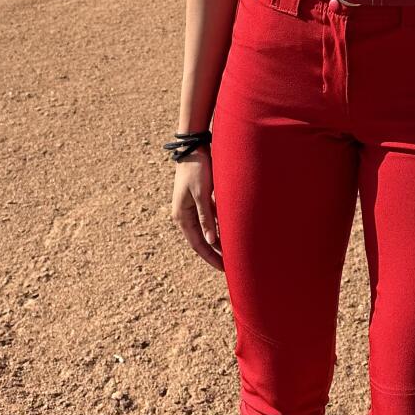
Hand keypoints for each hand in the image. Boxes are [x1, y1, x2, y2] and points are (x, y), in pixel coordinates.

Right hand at [170, 148, 224, 272]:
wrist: (194, 146)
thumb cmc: (197, 168)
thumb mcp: (202, 194)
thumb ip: (206, 218)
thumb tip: (211, 241)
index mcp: (182, 216)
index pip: (197, 244)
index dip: (211, 257)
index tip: (224, 268)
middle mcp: (185, 214)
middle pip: (201, 239)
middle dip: (214, 253)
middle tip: (230, 265)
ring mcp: (191, 206)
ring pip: (206, 229)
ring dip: (218, 239)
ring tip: (232, 251)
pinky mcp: (199, 198)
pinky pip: (209, 218)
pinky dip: (219, 225)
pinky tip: (230, 231)